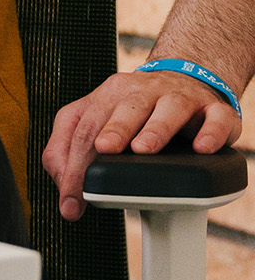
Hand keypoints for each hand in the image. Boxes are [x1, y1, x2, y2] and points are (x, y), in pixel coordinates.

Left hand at [42, 68, 242, 219]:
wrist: (187, 79)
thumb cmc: (139, 111)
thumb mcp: (100, 119)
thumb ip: (73, 146)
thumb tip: (64, 188)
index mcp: (108, 96)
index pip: (84, 126)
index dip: (74, 163)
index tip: (71, 200)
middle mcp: (141, 92)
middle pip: (123, 110)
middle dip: (111, 133)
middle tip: (102, 154)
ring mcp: (179, 98)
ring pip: (167, 109)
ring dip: (154, 130)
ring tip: (143, 150)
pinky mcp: (214, 110)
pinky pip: (215, 118)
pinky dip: (210, 133)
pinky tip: (202, 148)